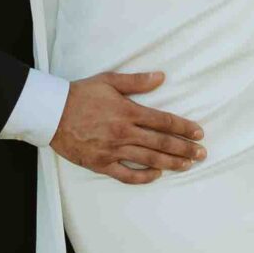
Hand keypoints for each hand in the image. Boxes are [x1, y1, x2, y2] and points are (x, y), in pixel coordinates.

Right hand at [53, 71, 205, 186]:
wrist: (51, 113)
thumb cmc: (80, 94)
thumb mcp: (108, 81)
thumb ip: (136, 81)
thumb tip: (161, 77)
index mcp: (127, 111)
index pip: (163, 121)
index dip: (183, 127)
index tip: (199, 132)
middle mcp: (123, 133)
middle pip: (161, 142)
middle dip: (184, 148)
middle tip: (202, 153)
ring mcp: (113, 150)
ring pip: (149, 159)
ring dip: (171, 163)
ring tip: (188, 165)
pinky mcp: (101, 163)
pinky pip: (127, 174)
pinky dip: (144, 176)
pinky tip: (157, 175)